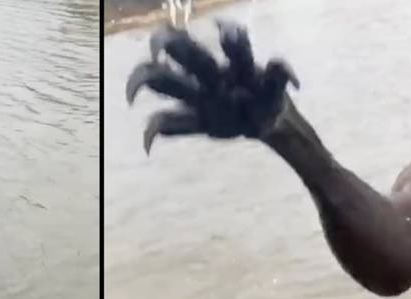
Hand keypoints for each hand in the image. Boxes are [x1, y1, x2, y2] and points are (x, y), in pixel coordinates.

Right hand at [126, 21, 299, 152]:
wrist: (273, 122)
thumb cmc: (271, 99)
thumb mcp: (277, 87)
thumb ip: (278, 75)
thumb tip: (277, 63)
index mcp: (224, 66)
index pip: (206, 43)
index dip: (188, 40)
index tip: (191, 40)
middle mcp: (206, 77)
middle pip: (178, 54)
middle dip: (164, 48)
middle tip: (157, 54)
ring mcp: (198, 99)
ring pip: (164, 84)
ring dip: (143, 83)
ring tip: (132, 96)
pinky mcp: (196, 122)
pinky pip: (170, 125)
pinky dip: (154, 133)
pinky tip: (148, 145)